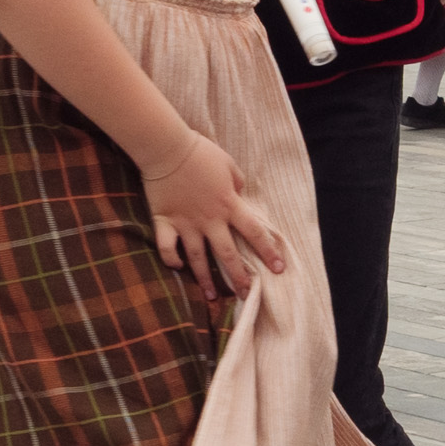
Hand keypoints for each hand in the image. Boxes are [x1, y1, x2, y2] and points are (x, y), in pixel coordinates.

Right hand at [142, 131, 289, 300]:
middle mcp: (210, 220)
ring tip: (212, 297)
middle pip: (228, 255)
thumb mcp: (228, 164)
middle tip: (246, 293)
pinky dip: (171, 259)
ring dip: (206, 279)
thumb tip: (239, 193)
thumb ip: (237, 182)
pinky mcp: (165, 221)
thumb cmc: (200, 152)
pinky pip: (167, 247)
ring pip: (198, 258)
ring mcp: (186, 223)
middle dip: (239, 277)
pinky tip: (177, 266)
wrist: (168, 148)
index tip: (278, 269)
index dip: (268, 251)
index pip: (254, 232)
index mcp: (229, 205)